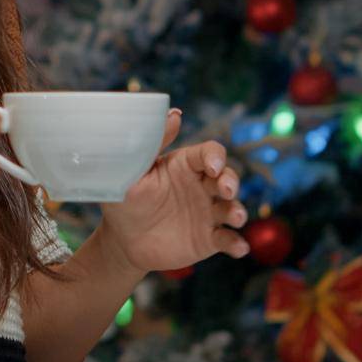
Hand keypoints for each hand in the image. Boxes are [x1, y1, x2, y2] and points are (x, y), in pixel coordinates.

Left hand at [94, 108, 248, 274]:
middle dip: (231, 181)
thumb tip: (175, 114)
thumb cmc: (125, 199)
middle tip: (225, 190)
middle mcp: (201, 186)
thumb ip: (154, 143)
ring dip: (238, 211)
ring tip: (235, 217)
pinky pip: (228, 239)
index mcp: (185, 165)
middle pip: (227, 177)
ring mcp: (207, 212)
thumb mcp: (133, 170)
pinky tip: (238, 247)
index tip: (212, 166)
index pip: (209, 153)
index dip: (216, 157)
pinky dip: (237, 243)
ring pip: (232, 207)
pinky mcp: (209, 238)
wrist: (122, 240)